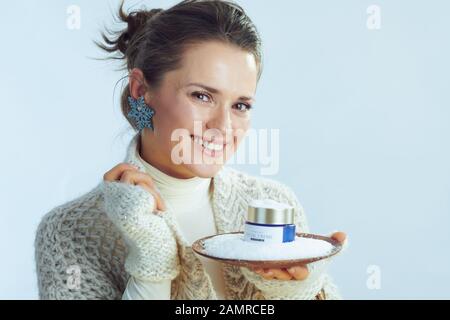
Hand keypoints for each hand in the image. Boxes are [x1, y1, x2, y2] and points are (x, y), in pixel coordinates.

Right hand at [102, 162, 179, 280]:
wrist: (157, 249)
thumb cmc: (154, 229)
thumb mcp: (143, 204)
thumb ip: (137, 189)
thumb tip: (135, 169)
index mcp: (114, 204)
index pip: (108, 177)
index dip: (122, 168)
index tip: (138, 172)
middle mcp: (112, 203)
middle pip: (120, 171)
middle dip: (138, 173)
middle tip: (150, 188)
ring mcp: (118, 204)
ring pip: (132, 175)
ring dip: (150, 186)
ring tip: (157, 204)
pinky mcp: (128, 207)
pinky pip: (142, 186)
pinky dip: (154, 195)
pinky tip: (159, 210)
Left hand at [248, 231, 346, 280]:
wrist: (288, 258)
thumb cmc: (303, 255)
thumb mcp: (317, 249)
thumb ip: (330, 242)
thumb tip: (343, 234)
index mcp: (301, 269)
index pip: (301, 273)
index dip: (298, 271)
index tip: (294, 267)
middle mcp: (288, 273)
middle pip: (283, 275)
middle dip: (279, 272)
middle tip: (273, 267)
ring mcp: (276, 271)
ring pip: (271, 273)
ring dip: (266, 270)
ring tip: (261, 265)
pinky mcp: (265, 268)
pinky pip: (260, 270)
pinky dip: (257, 267)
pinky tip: (253, 263)